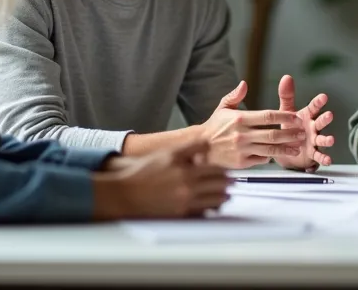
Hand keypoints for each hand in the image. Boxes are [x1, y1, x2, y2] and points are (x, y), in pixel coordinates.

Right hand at [92, 137, 228, 219]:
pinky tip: (213, 207)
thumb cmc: (144, 173)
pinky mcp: (181, 213)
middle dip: (227, 182)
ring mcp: (185, 199)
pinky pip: (205, 212)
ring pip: (216, 198)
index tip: (227, 170)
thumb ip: (189, 148)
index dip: (223, 168)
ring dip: (223, 196)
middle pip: (219, 181)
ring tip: (226, 194)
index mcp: (184, 166)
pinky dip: (211, 209)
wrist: (125, 194)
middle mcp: (186, 182)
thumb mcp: (167, 154)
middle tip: (232, 182)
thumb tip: (208, 144)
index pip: (214, 165)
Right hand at [198, 81, 304, 168]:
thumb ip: (235, 96)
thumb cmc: (213, 127)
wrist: (199, 148)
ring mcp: (243, 150)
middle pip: (273, 134)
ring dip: (286, 149)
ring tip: (297, 148)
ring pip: (270, 149)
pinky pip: (261, 159)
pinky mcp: (241, 163)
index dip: (285, 117)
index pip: (268, 116)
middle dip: (290, 134)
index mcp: (240, 119)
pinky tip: (278, 155)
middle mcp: (243, 135)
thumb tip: (244, 83)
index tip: (296, 117)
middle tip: (302, 133)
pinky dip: (270, 157)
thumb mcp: (223, 108)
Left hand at [274, 74, 334, 170]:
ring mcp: (314, 141)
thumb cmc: (289, 127)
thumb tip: (287, 77)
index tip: (323, 96)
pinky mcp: (312, 154)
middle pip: (320, 122)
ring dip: (327, 140)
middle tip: (329, 115)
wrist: (286, 149)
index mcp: (306, 116)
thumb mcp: (286, 112)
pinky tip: (327, 160)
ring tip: (331, 140)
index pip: (314, 107)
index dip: (318, 102)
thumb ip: (287, 96)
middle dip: (325, 119)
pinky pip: (319, 156)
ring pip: (322, 139)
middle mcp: (313, 128)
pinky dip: (323, 158)